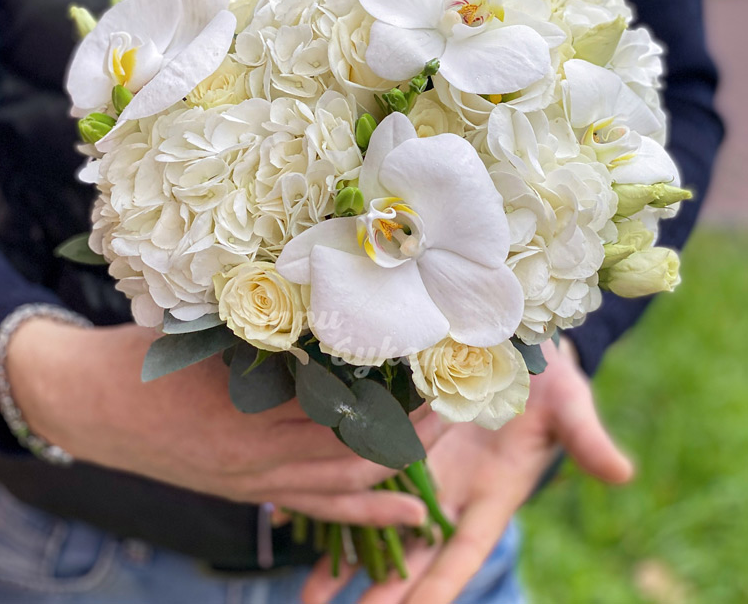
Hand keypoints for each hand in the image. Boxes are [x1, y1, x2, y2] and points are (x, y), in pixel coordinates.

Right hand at [7, 319, 446, 527]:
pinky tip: (410, 516)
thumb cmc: (146, 356)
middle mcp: (258, 455)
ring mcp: (255, 482)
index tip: (433, 363)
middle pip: (356, 446)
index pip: (344, 402)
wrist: (88, 403)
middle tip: (455, 400)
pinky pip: (317, 509)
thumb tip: (336, 321)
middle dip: (413, 428)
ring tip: (444, 441)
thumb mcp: (206, 335)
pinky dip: (365, 513)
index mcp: (247, 407)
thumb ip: (271, 338)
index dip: (396, 388)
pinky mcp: (249, 492)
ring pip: (344, 484)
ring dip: (398, 465)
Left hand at [303, 338, 632, 602]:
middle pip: (415, 550)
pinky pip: (368, 473)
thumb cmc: (549, 382)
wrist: (515, 350)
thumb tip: (623, 472)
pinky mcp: (404, 437)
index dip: (438, 586)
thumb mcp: (570, 408)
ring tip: (310, 592)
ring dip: (350, 554)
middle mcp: (454, 489)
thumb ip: (587, 441)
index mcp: (493, 492)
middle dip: (384, 590)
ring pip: (383, 519)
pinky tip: (306, 516)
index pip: (464, 551)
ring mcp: (425, 465)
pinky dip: (341, 497)